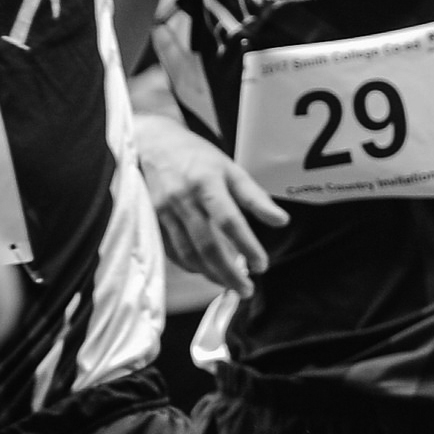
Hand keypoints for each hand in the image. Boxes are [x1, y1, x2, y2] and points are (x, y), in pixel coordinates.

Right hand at [133, 114, 287, 297]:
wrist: (154, 144)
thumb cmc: (198, 157)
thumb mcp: (231, 168)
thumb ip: (255, 197)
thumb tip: (281, 221)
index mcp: (206, 182)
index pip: (229, 221)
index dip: (246, 246)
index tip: (261, 265)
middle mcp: (183, 199)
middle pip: (207, 245)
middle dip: (228, 273)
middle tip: (246, 289)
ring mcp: (163, 212)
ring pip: (188, 254)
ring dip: (210, 274)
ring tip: (229, 285)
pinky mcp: (151, 221)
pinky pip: (172, 252)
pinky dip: (190, 266)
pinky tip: (205, 271)